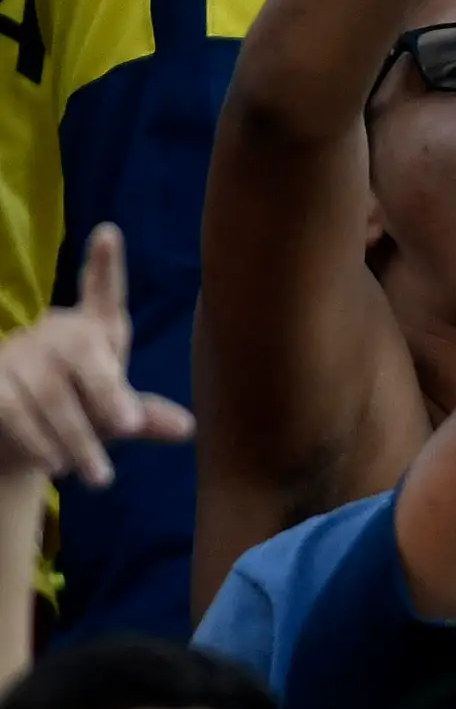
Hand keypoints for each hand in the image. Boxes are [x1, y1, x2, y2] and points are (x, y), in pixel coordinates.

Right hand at [0, 229, 190, 486]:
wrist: (21, 435)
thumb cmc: (81, 412)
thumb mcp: (117, 414)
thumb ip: (146, 416)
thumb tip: (185, 427)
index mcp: (95, 331)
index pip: (102, 293)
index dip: (104, 265)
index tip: (108, 234)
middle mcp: (55, 332)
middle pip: (82, 358)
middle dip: (106, 398)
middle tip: (127, 429)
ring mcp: (17, 352)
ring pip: (49, 395)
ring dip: (76, 439)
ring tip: (98, 474)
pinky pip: (15, 411)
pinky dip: (39, 442)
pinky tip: (55, 465)